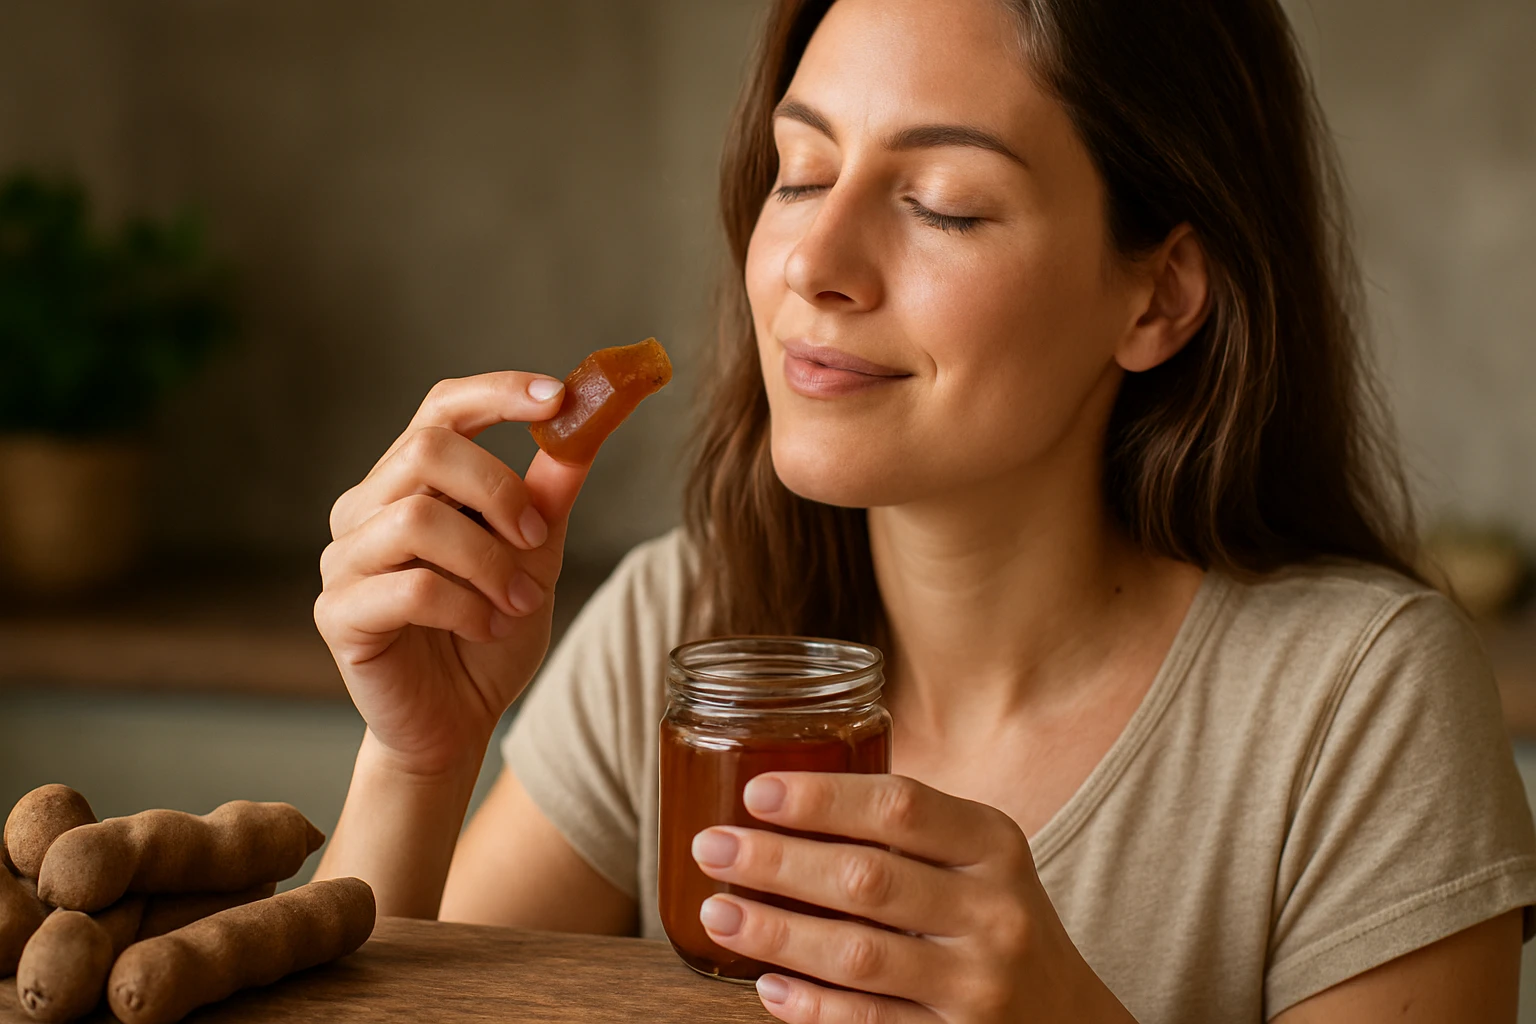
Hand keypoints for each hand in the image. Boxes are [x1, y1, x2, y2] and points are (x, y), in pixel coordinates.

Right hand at [313, 372, 584, 776]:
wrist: (458, 721)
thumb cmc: (489, 631)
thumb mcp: (535, 556)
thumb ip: (549, 493)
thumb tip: (585, 423)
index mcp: (410, 481)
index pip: (441, 407)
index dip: (498, 392)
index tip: (560, 397)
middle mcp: (366, 508)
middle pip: (426, 449)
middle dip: (500, 491)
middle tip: (537, 541)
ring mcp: (345, 559)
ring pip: (417, 518)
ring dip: (489, 562)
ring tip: (518, 602)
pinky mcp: (338, 613)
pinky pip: (410, 588)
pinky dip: (466, 608)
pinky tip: (487, 628)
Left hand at [690, 774, 1136, 1022]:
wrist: (1064, 1014)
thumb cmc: (990, 915)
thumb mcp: (974, 855)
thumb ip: (903, 827)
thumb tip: (776, 797)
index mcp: (992, 844)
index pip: (901, 806)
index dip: (823, 798)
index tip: (756, 792)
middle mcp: (993, 912)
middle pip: (867, 879)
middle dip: (777, 862)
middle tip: (710, 846)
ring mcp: (977, 985)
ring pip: (858, 956)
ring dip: (776, 934)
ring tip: (718, 911)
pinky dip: (810, 1006)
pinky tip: (765, 984)